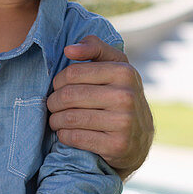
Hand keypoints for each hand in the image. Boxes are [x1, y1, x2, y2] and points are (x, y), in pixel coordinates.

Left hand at [47, 35, 153, 177]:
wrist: (140, 138)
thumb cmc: (119, 94)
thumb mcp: (114, 66)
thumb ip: (94, 48)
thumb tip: (69, 49)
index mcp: (124, 72)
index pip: (73, 73)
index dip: (58, 81)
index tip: (58, 87)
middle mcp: (126, 96)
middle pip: (69, 95)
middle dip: (53, 102)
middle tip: (52, 106)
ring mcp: (123, 122)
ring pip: (70, 117)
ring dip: (55, 120)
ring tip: (56, 119)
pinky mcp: (117, 145)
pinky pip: (75, 137)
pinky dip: (64, 135)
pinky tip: (66, 132)